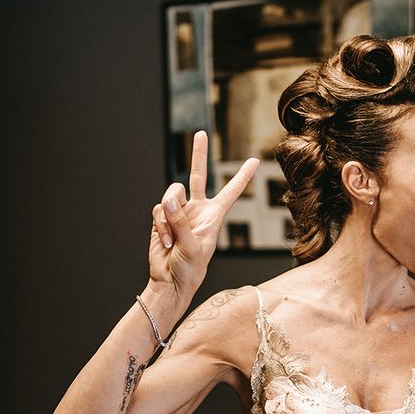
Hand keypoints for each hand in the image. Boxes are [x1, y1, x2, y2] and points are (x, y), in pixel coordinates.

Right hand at [148, 131, 258, 299]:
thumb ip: (181, 221)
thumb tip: (170, 198)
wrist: (170, 280)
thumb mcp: (192, 246)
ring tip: (172, 238)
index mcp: (214, 216)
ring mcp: (179, 211)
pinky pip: (158, 210)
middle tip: (201, 133)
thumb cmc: (190, 268)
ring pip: (171, 194)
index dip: (243, 176)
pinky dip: (160, 225)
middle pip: (198, 175)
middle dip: (198, 154)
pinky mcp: (163, 217)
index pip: (231, 191)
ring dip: (169, 216)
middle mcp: (197, 209)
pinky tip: (165, 241)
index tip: (256, 160)